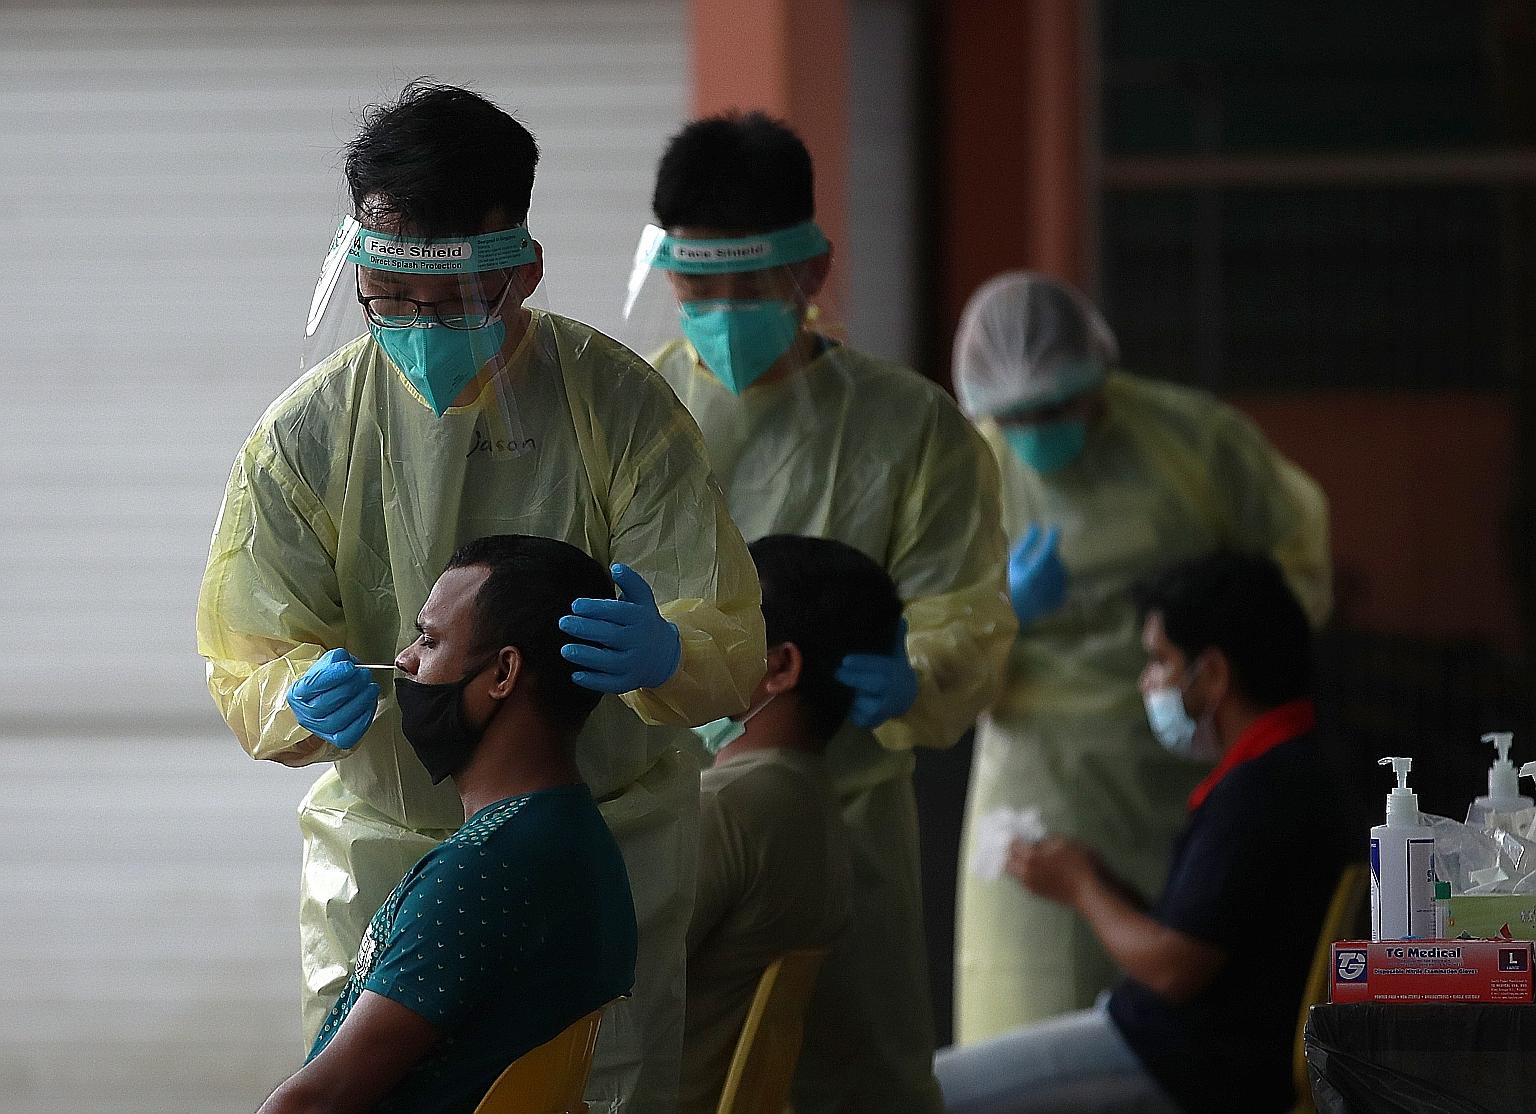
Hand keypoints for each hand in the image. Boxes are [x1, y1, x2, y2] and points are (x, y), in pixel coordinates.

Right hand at [287, 648, 378, 749]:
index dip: (333, 676)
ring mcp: (319, 729)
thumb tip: (344, 661)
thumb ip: (335, 660)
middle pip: (325, 704)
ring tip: (371, 688)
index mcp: (298, 693)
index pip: (312, 685)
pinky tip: (369, 704)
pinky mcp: (335, 739)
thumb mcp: (328, 664)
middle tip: (364, 675)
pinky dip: (363, 720)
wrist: (328, 697)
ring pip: (338, 720)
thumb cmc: (328, 683)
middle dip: (350, 687)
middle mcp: (305, 714)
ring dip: (360, 702)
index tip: (350, 667)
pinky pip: (349, 735)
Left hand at [559, 564, 682, 693]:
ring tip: (565, 649)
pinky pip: (610, 684)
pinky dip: (593, 681)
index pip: (618, 612)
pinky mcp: (628, 682)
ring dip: (586, 657)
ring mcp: (634, 664)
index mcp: (641, 619)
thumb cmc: (644, 622)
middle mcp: (639, 642)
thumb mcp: (642, 599)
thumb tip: (616, 567)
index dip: (596, 609)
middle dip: (586, 629)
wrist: (664, 655)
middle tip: (563, 622)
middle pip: (611, 636)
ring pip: (610, 662)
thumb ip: (630, 582)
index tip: (575, 605)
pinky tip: (575, 675)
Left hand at [835, 618, 918, 729]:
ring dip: (848, 694)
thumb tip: (900, 617)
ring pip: (862, 702)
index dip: (863, 664)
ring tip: (832, 684)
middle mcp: (890, 691)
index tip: (846, 660)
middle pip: (871, 684)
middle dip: (853, 678)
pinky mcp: (872, 721)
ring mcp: (882, 709)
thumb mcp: (897, 655)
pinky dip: (848, 709)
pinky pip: (856, 716)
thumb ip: (896, 638)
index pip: (879, 667)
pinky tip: (838, 700)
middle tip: (836, 671)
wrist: (905, 698)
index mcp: (895, 672)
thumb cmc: (895, 671)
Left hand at [1005, 835, 1098, 906]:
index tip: (1013, 831)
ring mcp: (1032, 885)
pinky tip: (1034, 866)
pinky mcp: (1039, 893)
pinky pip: (1024, 880)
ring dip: (1015, 863)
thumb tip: (1036, 843)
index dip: (1011, 837)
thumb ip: (1046, 841)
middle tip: (1015, 843)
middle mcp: (1027, 873)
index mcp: (1031, 858)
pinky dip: (1023, 872)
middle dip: (1008, 852)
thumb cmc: (1081, 864)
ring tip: (1022, 854)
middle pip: (1007, 862)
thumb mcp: (1065, 843)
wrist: (1091, 893)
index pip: (1012, 845)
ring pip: (1014, 873)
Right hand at [1008, 524, 1067, 624]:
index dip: (1052, 538)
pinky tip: (1047, 579)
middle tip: (1043, 551)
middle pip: (1056, 563)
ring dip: (1054, 566)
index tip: (1054, 527)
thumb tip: (1037, 526)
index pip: (1047, 552)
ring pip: (1061, 574)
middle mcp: (1042, 588)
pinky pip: (1062, 586)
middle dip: (1051, 555)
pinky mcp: (1054, 604)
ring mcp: (1049, 597)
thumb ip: (1026, 545)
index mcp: (1029, 576)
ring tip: (1042, 566)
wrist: (1003, 612)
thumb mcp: (1012, 562)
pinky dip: (1056, 580)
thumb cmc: (1004, 583)